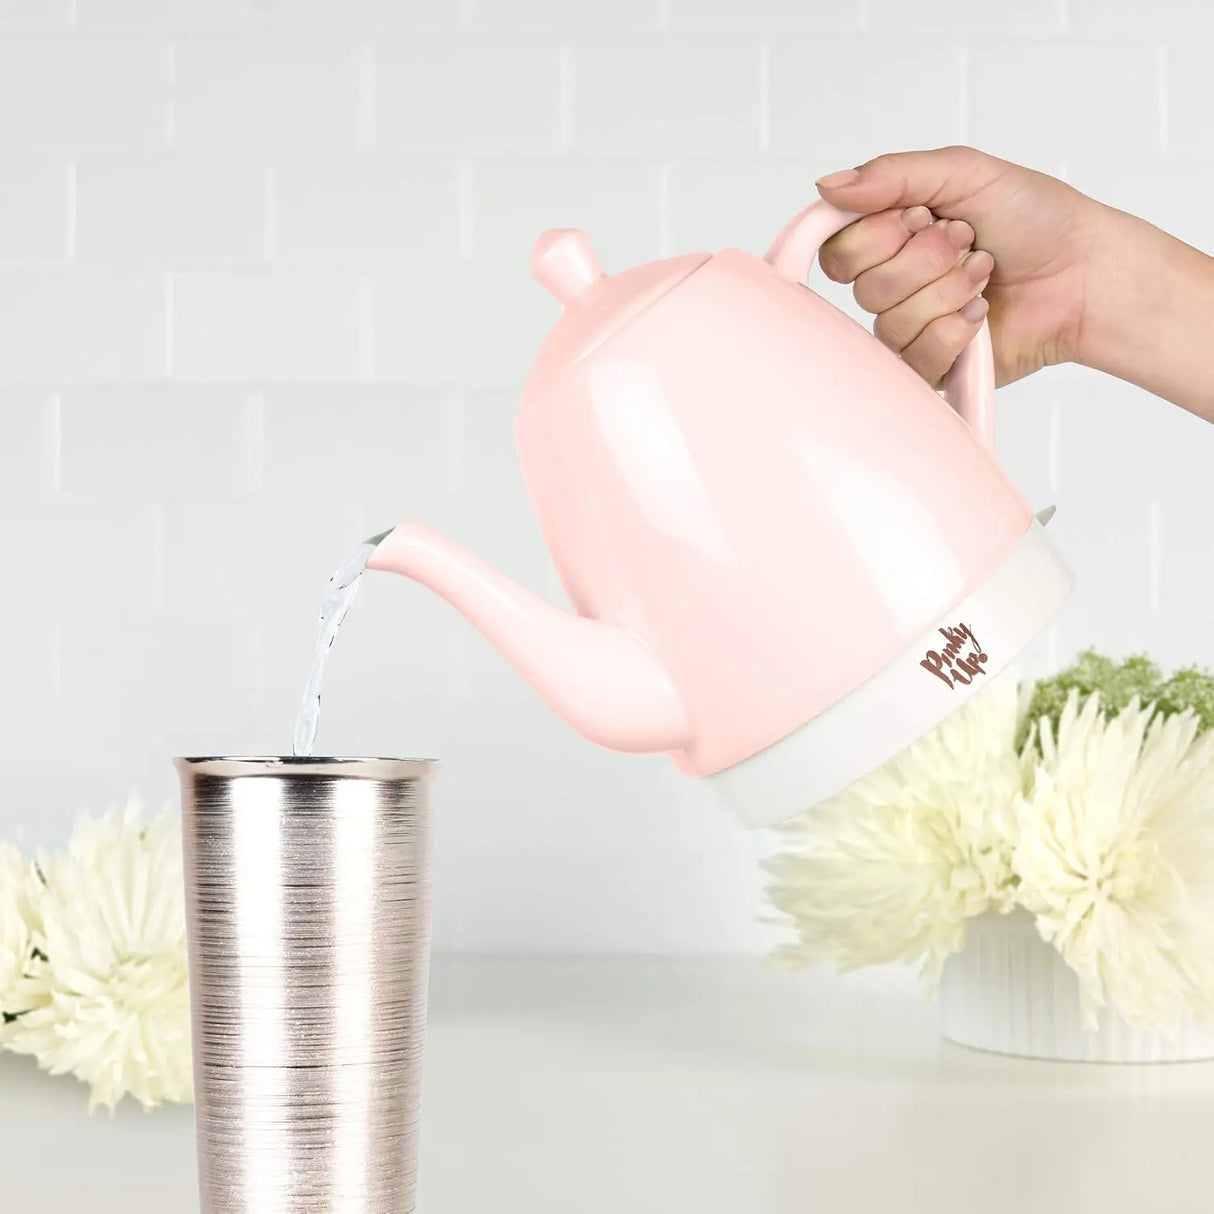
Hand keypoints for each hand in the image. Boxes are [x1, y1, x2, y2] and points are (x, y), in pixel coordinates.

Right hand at [815, 146, 1105, 387]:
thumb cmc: (1036, 219)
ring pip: (892, 323)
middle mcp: (892, 285)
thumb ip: (891, 174)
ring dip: (949, 291)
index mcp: (889, 237)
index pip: (837, 250)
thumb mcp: (963, 172)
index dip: (878, 235)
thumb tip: (828, 185)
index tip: (924, 215)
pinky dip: (956, 330)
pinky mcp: (930, 368)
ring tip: (984, 275)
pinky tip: (982, 315)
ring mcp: (909, 330)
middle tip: (966, 242)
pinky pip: (916, 358)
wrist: (1085, 272)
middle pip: (865, 287)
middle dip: (926, 259)